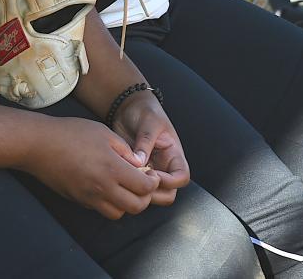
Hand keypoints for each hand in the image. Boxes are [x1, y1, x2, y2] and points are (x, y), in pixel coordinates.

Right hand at [21, 116, 161, 219]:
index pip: (145, 188)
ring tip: (124, 186)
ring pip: (118, 213)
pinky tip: (106, 186)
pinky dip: (109, 203)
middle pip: (135, 207)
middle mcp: (102, 188)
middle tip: (142, 183)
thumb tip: (139, 164)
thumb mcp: (104, 133)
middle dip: (144, 197)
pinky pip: (100, 209)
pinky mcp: (78, 201)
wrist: (39, 145)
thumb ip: (125, 150)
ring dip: (126, 203)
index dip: (153, 182)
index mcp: (112, 168)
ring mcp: (89, 197)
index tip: (152, 174)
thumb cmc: (71, 133)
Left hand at [110, 91, 189, 205]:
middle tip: (137, 183)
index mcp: (173, 154)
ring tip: (128, 179)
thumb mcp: (149, 122)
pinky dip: (130, 187)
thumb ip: (145, 142)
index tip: (153, 174)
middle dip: (155, 193)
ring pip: (152, 194)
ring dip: (141, 193)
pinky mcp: (136, 172)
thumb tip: (140, 162)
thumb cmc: (145, 111)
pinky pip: (136, 187)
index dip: (170, 181)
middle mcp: (164, 166)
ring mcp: (150, 170)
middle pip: (168, 193)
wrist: (129, 108)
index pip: (182, 177)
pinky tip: (120, 178)